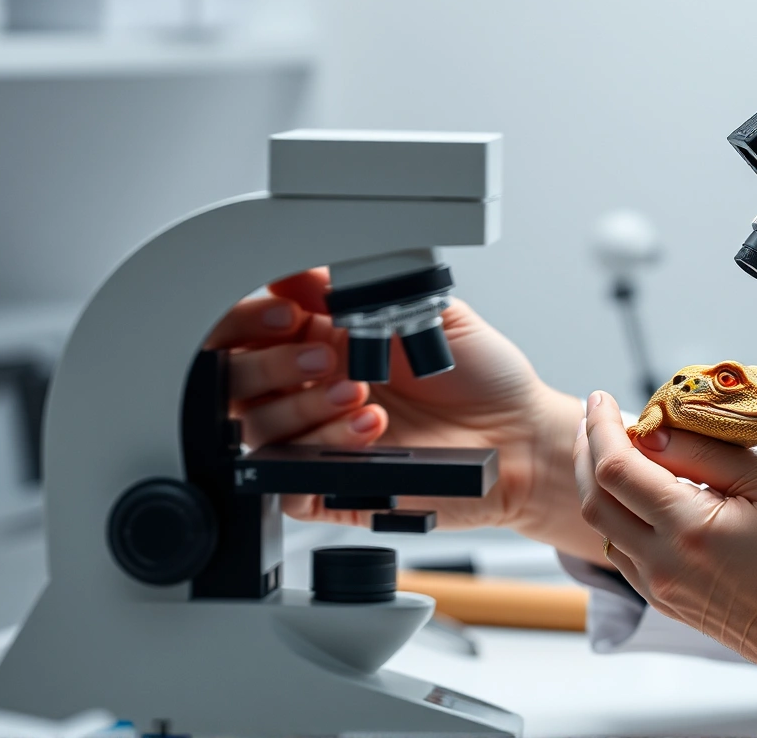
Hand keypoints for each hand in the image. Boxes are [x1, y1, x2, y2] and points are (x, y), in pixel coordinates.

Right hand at [206, 270, 602, 559]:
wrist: (520, 436)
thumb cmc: (480, 377)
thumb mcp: (426, 312)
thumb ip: (361, 287)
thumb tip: (301, 268)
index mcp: (324, 341)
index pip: (248, 332)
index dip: (248, 322)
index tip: (286, 315)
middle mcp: (314, 392)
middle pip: (237, 383)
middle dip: (270, 366)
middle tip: (325, 359)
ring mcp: (321, 442)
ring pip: (260, 431)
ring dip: (306, 409)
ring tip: (362, 396)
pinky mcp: (335, 488)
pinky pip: (290, 484)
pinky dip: (320, 459)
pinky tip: (370, 434)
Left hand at [573, 390, 756, 724]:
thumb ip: (706, 453)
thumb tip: (654, 430)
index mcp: (689, 529)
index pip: (616, 467)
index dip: (601, 427)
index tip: (602, 398)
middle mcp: (663, 564)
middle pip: (595, 499)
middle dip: (587, 451)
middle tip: (598, 416)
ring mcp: (661, 590)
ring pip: (603, 529)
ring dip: (599, 485)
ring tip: (616, 448)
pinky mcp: (668, 604)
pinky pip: (622, 554)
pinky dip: (616, 517)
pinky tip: (637, 495)